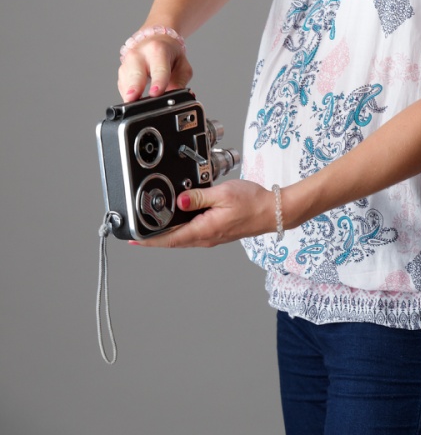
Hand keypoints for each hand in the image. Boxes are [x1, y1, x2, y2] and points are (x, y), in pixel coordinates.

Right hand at [117, 35, 192, 101]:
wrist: (156, 41)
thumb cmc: (170, 54)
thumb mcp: (182, 66)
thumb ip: (179, 82)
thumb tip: (173, 98)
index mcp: (157, 50)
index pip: (159, 69)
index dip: (158, 82)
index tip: (155, 93)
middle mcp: (139, 54)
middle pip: (136, 74)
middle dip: (134, 88)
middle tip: (133, 99)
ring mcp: (127, 62)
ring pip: (126, 82)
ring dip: (130, 95)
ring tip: (136, 104)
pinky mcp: (122, 71)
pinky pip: (123, 86)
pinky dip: (128, 94)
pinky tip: (136, 98)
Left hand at [129, 179, 275, 248]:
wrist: (273, 211)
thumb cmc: (252, 202)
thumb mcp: (223, 194)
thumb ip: (198, 197)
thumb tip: (178, 200)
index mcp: (204, 230)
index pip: (170, 238)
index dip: (149, 240)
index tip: (133, 238)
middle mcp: (206, 237)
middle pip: (172, 240)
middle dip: (153, 236)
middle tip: (136, 228)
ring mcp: (211, 236)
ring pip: (182, 237)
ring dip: (166, 232)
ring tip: (152, 222)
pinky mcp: (216, 232)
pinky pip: (192, 232)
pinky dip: (180, 228)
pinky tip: (178, 218)